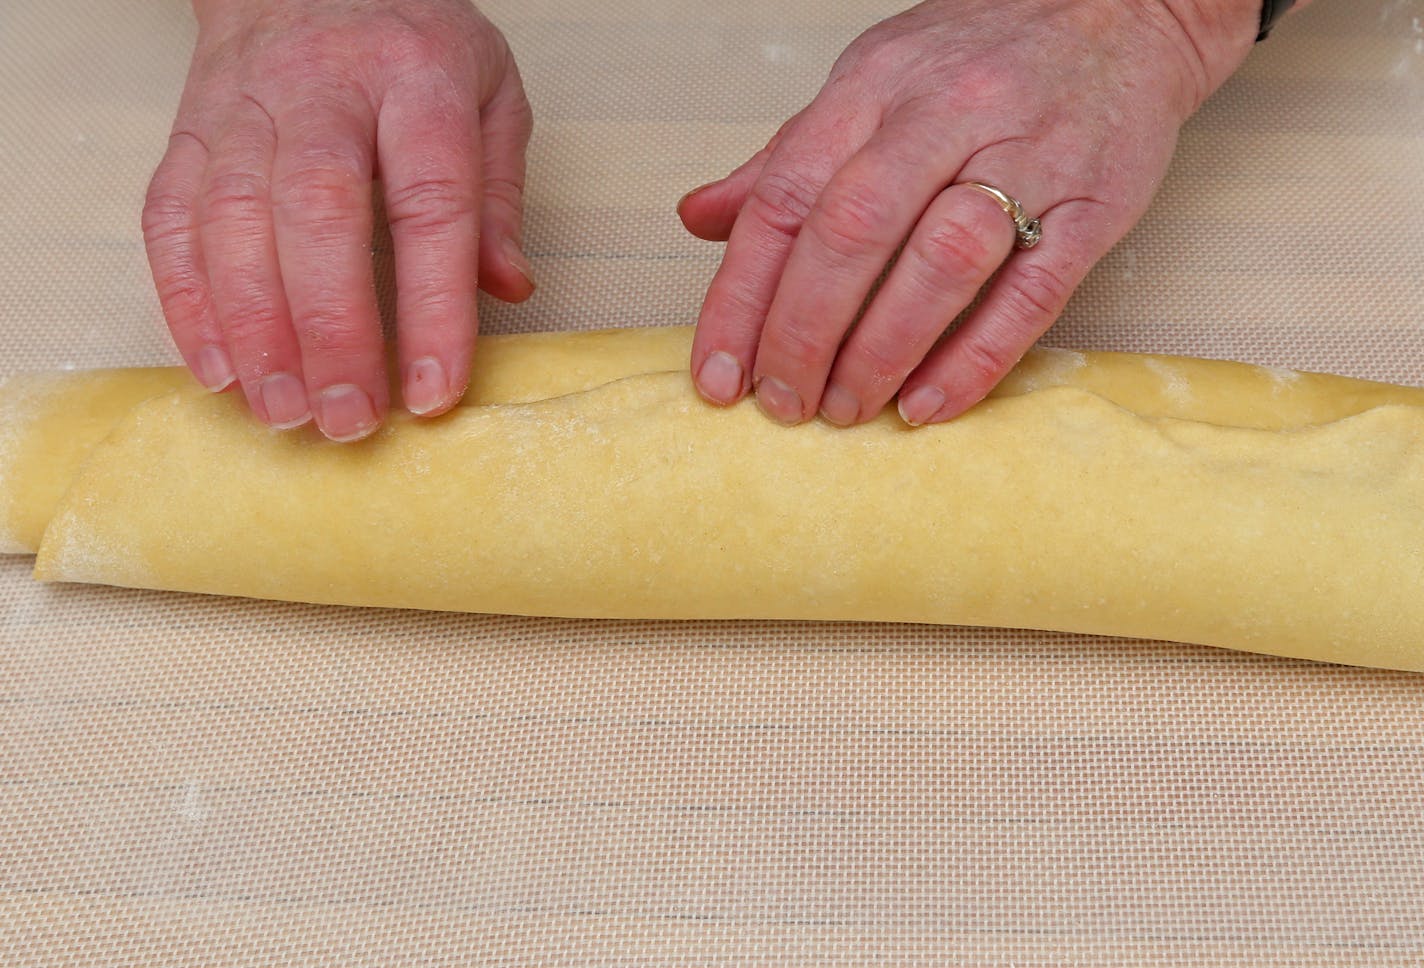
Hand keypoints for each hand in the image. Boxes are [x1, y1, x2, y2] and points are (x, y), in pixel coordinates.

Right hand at [143, 0, 533, 440]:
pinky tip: (219, 368)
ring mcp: (243, 109)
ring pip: (234, 219)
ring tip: (283, 413)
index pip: (430, 203)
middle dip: (331, 329)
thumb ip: (496, 194)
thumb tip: (507, 289)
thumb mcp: (489, 93)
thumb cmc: (409, 40)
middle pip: (318, 212)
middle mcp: (322, 90)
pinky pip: (172, 219)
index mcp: (416, 79)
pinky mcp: (187, 133)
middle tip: (348, 419)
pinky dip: (188, 300)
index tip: (435, 390)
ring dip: (254, 329)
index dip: (433, 305)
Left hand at [679, 0, 1256, 425]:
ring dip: (880, 351)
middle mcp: (943, 116)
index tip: (718, 371)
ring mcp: (1026, 158)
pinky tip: (926, 404)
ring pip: (939, 261)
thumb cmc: (985, 55)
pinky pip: (1030, 294)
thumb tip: (700, 219)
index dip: (741, 296)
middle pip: (852, 231)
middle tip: (781, 401)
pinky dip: (973, 359)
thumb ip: (788, 157)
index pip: (784, 197)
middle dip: (802, 332)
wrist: (1124, 12)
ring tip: (845, 407)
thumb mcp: (870, 80)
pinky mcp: (1093, 207)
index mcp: (873, 86)